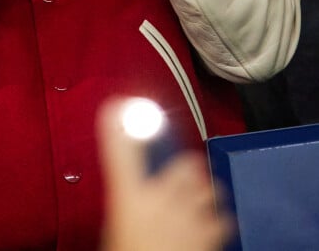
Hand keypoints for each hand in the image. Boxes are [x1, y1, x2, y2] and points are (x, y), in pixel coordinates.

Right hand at [97, 98, 233, 250]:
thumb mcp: (117, 230)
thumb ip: (128, 203)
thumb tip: (134, 191)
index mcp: (128, 199)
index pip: (120, 152)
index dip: (119, 125)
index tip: (118, 103)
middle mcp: (160, 200)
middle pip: (184, 164)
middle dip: (185, 170)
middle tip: (177, 183)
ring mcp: (189, 217)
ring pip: (208, 187)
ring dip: (203, 193)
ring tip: (195, 204)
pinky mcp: (210, 236)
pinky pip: (222, 217)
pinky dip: (216, 220)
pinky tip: (207, 227)